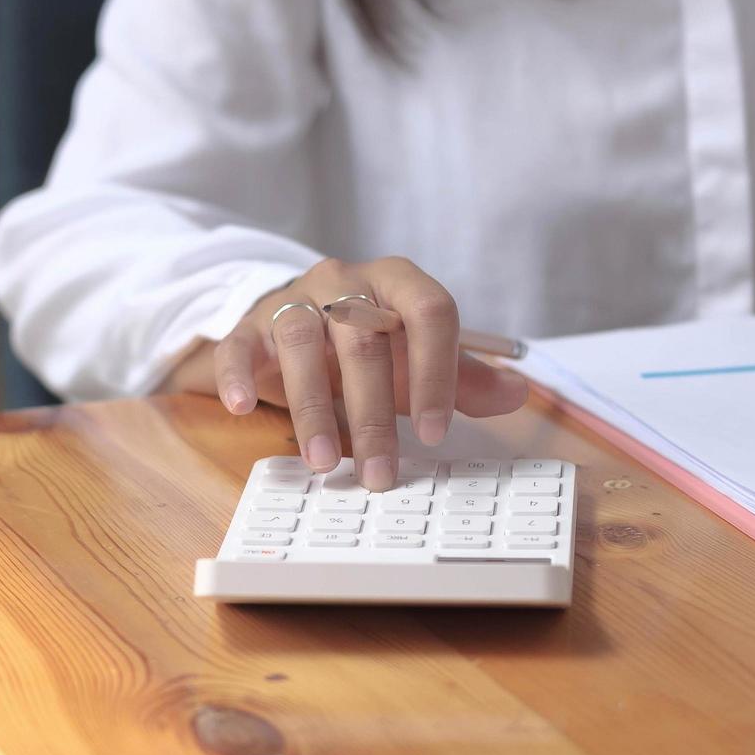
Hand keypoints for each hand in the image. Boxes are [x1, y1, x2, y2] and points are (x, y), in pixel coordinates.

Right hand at [194, 257, 526, 489]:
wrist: (296, 321)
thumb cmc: (366, 344)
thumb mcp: (414, 359)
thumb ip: (463, 377)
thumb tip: (517, 393)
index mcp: (396, 281)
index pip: (429, 310)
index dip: (436, 373)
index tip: (436, 433)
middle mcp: (345, 281)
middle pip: (363, 336)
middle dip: (373, 412)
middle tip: (379, 473)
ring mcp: (293, 300)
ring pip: (301, 338)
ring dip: (312, 405)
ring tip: (323, 462)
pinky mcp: (248, 325)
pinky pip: (239, 343)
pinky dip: (237, 375)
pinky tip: (241, 408)